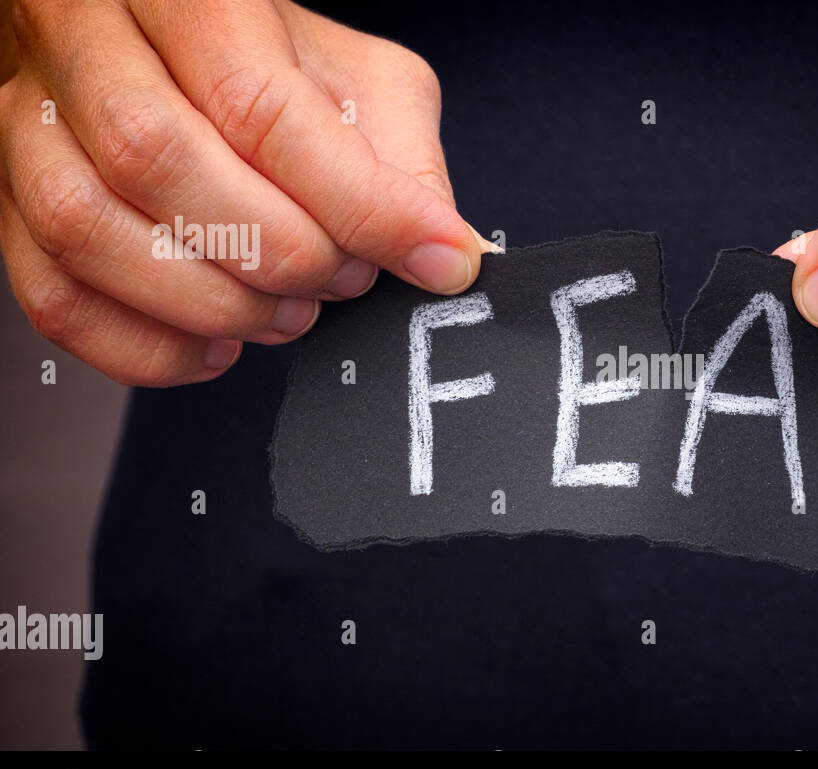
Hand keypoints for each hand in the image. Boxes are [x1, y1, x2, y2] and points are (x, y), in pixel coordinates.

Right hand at [0, 0, 486, 385]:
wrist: (170, 51)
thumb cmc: (270, 64)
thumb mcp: (359, 79)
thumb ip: (402, 156)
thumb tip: (444, 250)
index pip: (259, 104)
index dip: (357, 201)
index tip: (432, 255)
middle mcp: (85, 43)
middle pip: (156, 159)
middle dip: (277, 249)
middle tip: (341, 279)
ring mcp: (28, 122)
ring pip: (88, 230)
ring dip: (213, 301)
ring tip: (288, 313)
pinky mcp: (9, 205)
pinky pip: (52, 297)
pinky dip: (148, 347)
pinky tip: (218, 343)